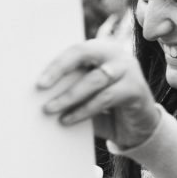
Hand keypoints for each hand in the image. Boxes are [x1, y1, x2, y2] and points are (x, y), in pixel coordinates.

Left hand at [37, 41, 160, 149]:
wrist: (138, 128)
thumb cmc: (106, 109)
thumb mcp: (85, 96)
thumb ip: (69, 88)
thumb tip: (40, 92)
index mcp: (100, 50)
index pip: (75, 49)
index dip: (56, 63)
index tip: (38, 81)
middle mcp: (116, 54)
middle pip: (85, 53)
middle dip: (60, 69)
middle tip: (41, 86)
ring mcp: (128, 69)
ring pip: (95, 79)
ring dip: (69, 96)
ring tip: (50, 109)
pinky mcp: (136, 88)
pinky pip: (106, 97)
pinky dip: (84, 110)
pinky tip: (67, 120)